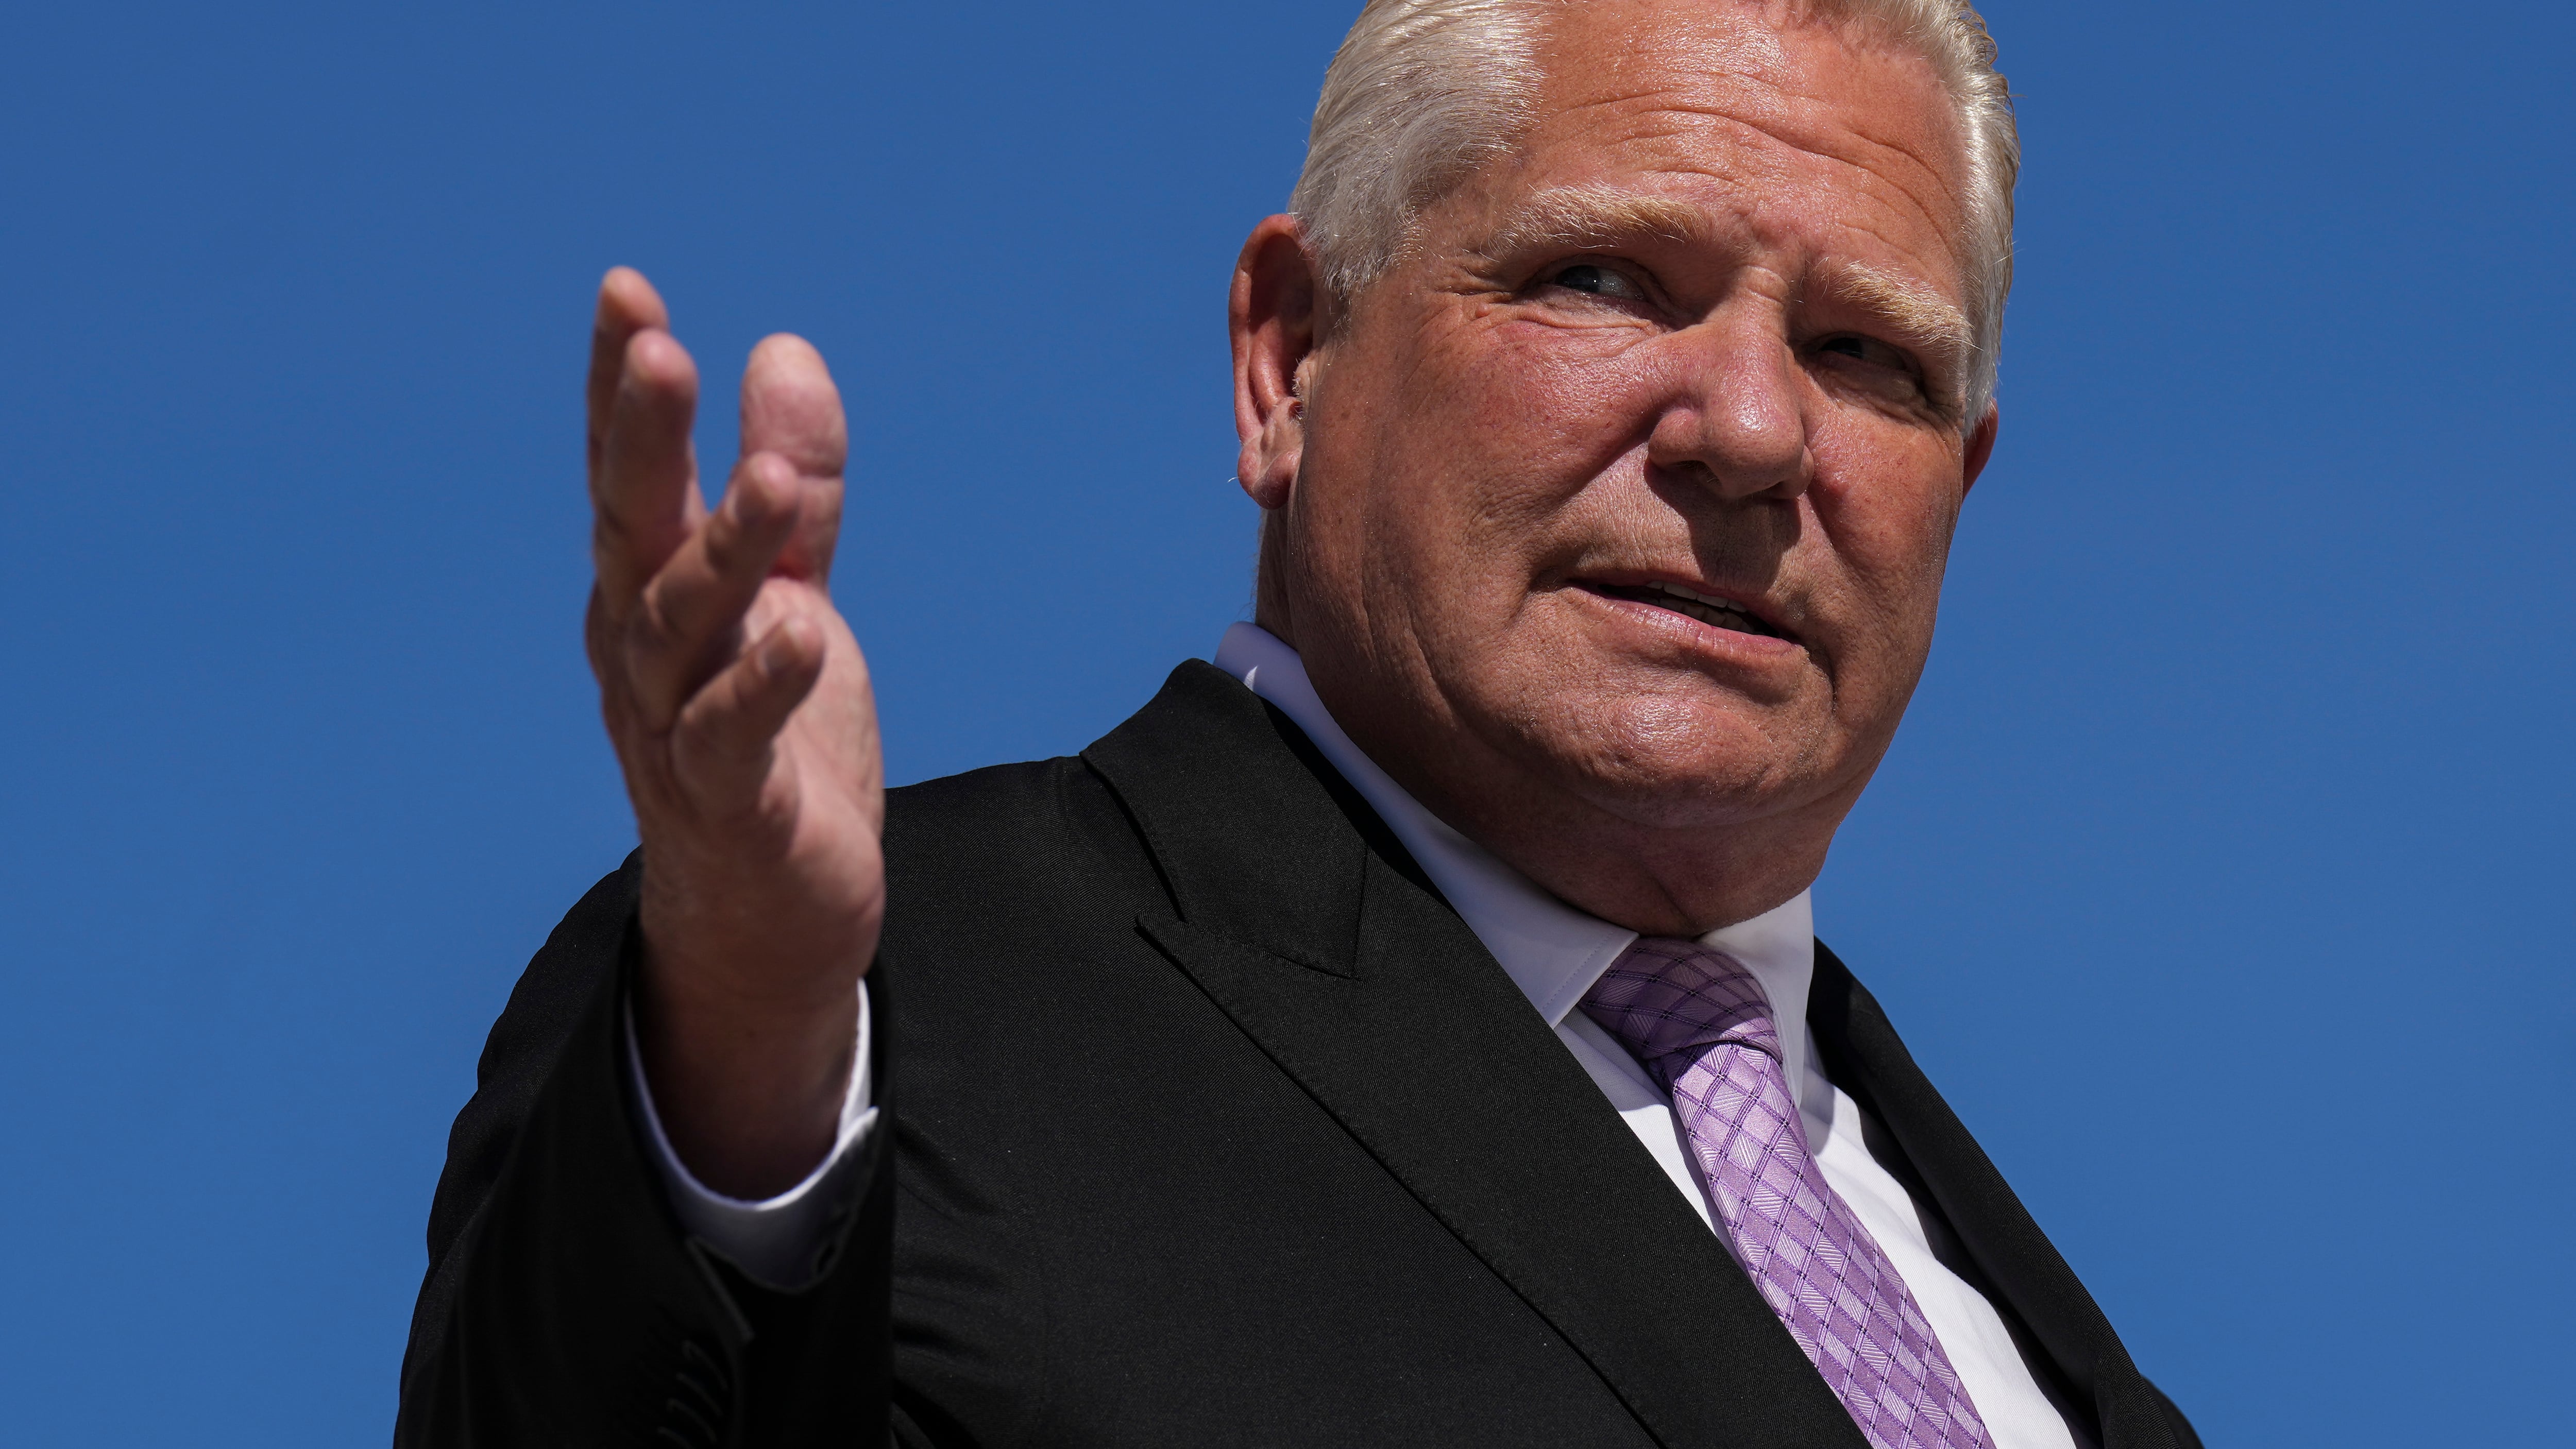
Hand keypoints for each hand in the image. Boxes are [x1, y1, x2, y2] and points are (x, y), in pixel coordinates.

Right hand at [584, 268, 883, 1197]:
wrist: (769, 910)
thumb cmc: (770, 740)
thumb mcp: (790, 590)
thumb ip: (791, 484)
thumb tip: (783, 350)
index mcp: (652, 591)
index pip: (632, 473)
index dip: (621, 387)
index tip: (628, 290)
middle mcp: (642, 652)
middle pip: (631, 532)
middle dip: (638, 440)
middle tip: (657, 349)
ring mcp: (673, 729)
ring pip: (681, 630)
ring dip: (721, 553)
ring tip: (769, 482)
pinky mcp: (728, 805)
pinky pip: (730, 739)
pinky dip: (760, 687)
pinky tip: (800, 631)